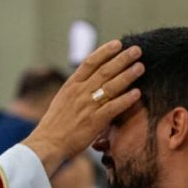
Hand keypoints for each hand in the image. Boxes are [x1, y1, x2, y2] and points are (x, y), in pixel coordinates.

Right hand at [23, 40, 143, 175]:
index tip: (118, 43)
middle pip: (105, 70)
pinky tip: (137, 93)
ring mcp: (87, 106)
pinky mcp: (94, 121)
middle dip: (122, 58)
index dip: (105, 51)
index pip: (90, 62)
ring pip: (111, 86)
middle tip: (137, 50)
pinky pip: (114, 107)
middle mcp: (80, 92)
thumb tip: (88, 81)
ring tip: (140, 67)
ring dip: (128, 75)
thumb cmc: (54, 125)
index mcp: (71, 85)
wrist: (47, 144)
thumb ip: (76, 90)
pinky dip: (126, 100)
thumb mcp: (62, 100)